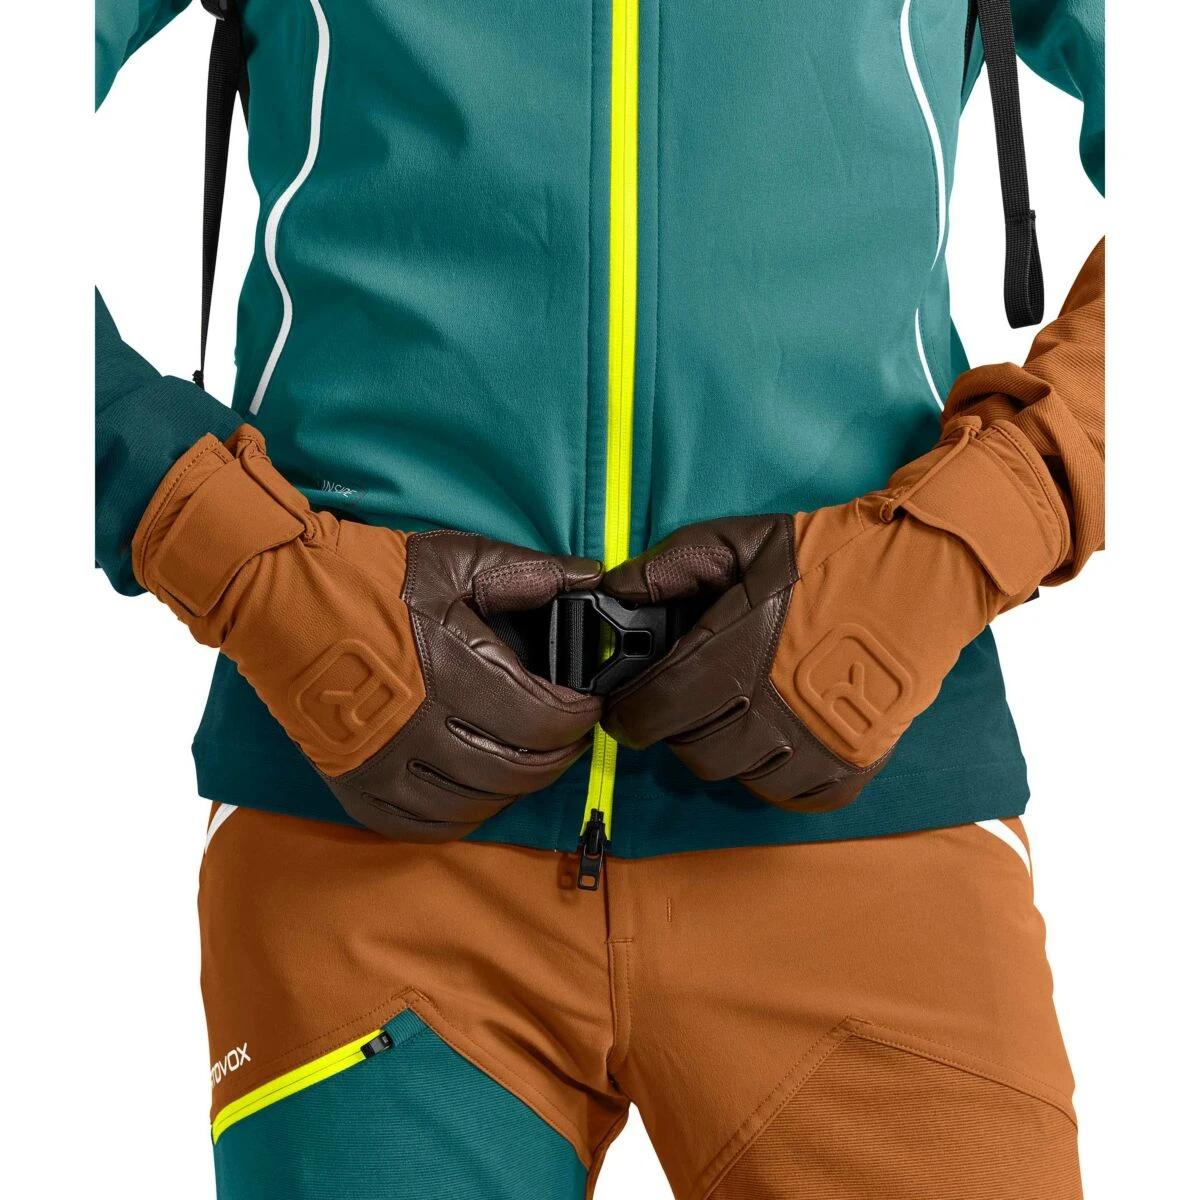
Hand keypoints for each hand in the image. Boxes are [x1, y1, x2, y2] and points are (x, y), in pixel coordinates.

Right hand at [133, 427, 602, 839]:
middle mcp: (422, 730)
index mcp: (454, 671)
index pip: (544, 720)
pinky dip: (466, 812)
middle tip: (566, 731)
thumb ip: (528, 573)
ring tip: (527, 755)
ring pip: (480, 802)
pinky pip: (430, 825)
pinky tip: (477, 786)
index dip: (579, 715)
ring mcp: (387, 766)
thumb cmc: (369, 578)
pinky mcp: (360, 788)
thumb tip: (588, 578)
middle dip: (558, 752)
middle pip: (520, 769)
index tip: (587, 702)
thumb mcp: (455, 561)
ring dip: (517, 783)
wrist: (278, 599)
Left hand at [601, 417, 1067, 811]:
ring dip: (729, 749)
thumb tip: (614, 590)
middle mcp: (769, 713)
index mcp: (734, 658)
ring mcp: (813, 747)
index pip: (652, 714)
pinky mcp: (850, 766)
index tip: (630, 705)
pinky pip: (791, 797)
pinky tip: (781, 737)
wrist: (923, 573)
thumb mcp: (739, 542)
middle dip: (680, 725)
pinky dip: (777, 774)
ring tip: (743, 711)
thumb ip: (670, 566)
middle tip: (694, 696)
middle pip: (692, 751)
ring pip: (738, 776)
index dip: (629, 714)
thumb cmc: (826, 556)